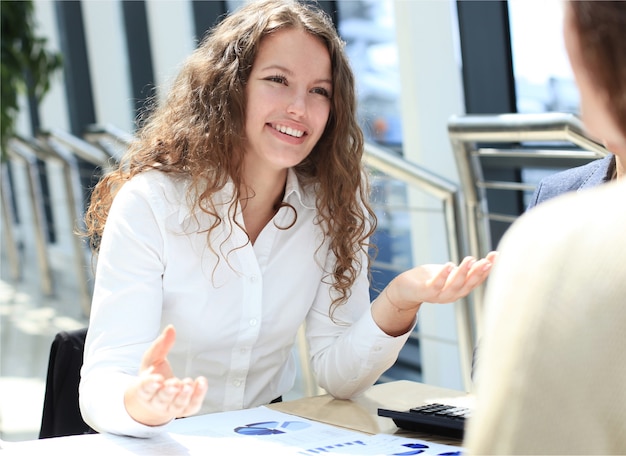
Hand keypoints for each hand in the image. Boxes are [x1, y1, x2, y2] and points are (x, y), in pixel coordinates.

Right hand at [124, 325, 207, 426]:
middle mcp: (157, 402)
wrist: (155, 401)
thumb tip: (171, 328)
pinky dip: (198, 395)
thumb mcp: (152, 360)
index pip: (145, 389)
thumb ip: (160, 345)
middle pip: (162, 399)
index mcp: (144, 391)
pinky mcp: (185, 409)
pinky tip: (201, 383)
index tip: (157, 379)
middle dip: (168, 392)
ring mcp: (171, 407)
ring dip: (184, 395)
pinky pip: (192, 405)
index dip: (150, 385)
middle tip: (175, 384)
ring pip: (177, 404)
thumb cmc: (152, 377)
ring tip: (188, 384)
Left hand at [372, 252, 496, 335]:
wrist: (405, 288)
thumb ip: (465, 270)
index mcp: (459, 290)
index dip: (487, 270)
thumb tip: (487, 261)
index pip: (476, 280)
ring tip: (470, 259)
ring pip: (454, 286)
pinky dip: (443, 275)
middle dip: (479, 273)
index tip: (496, 256)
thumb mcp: (450, 273)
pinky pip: (436, 285)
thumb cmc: (429, 279)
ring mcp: (439, 295)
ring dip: (463, 273)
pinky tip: (449, 264)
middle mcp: (452, 295)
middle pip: (468, 285)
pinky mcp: (425, 291)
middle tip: (488, 261)